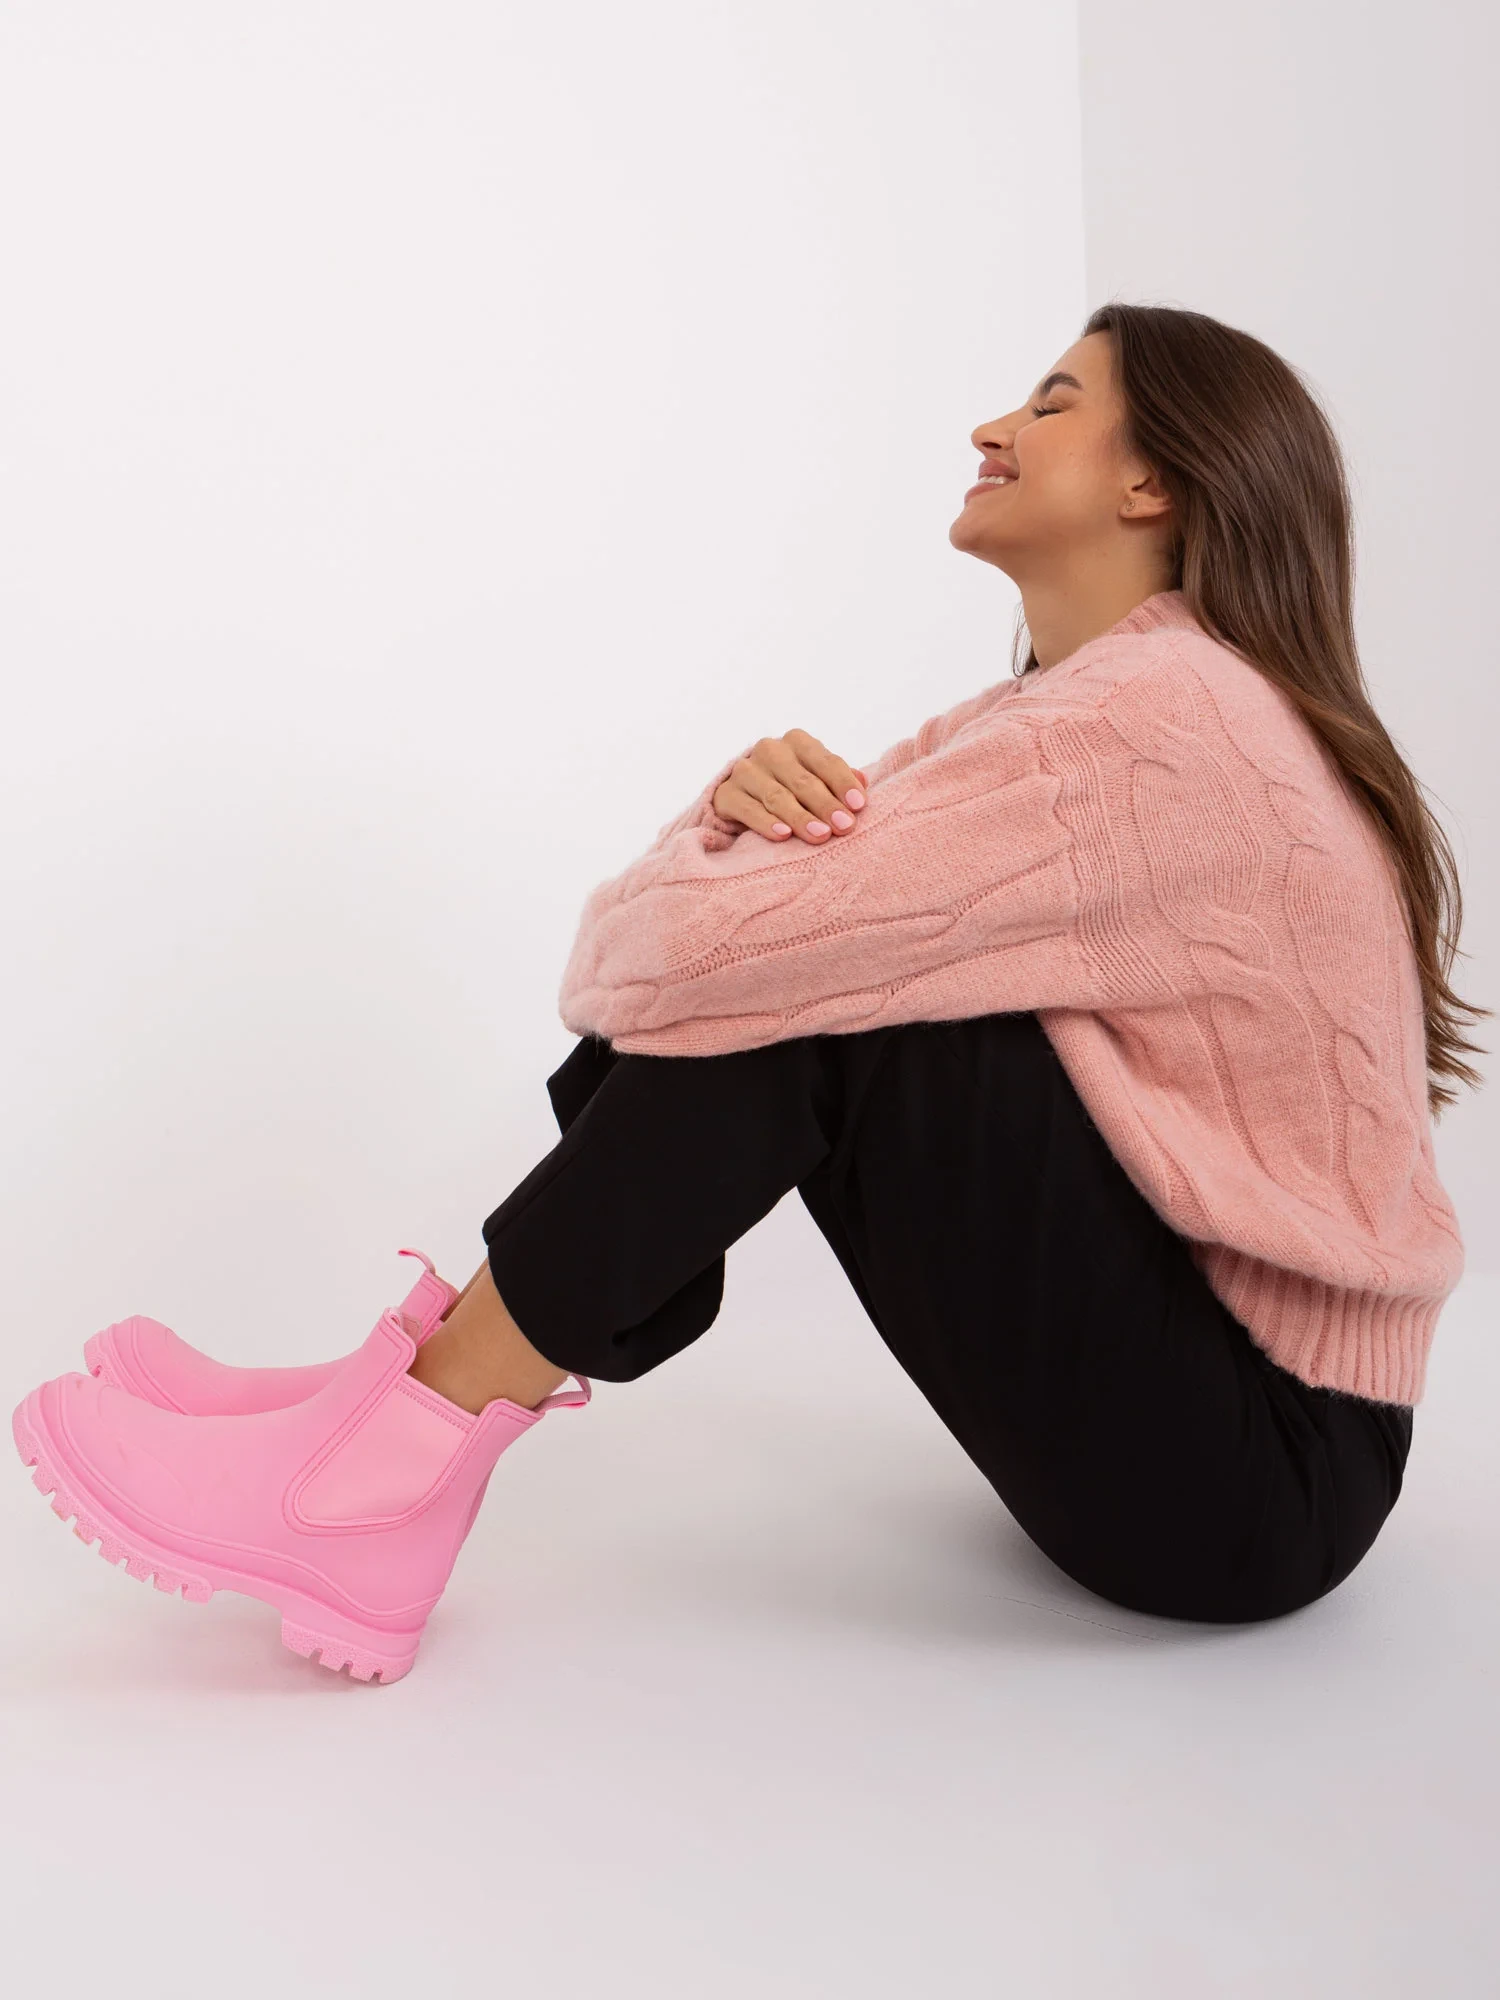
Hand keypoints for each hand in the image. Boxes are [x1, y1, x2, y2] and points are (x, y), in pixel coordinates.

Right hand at [712, 730, 869, 843]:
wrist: (742, 798)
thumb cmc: (791, 788)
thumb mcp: (817, 779)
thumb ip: (839, 780)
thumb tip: (863, 783)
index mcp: (798, 742)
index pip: (825, 761)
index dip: (843, 783)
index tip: (859, 805)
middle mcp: (770, 750)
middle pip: (802, 780)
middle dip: (826, 804)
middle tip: (845, 826)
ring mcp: (745, 771)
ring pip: (777, 796)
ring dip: (800, 817)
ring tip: (820, 835)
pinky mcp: (726, 793)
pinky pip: (748, 809)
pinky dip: (766, 823)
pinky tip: (783, 835)